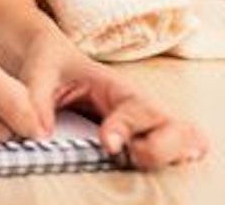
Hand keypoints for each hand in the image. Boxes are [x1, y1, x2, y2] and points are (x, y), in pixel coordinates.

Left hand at [19, 37, 208, 168]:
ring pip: (186, 142)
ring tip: (137, 160)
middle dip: (160, 149)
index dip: (127, 128)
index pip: (138, 108)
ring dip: (170, 156)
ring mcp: (147, 125)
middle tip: (129, 155)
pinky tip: (144, 164)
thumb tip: (40, 135)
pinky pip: (174, 153)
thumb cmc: (52, 64)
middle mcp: (140, 108)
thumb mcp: (39, 73)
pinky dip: (171, 162)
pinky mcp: (143, 139)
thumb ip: (38, 100)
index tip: (108, 144)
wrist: (54, 59)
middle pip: (179, 129)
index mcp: (118, 88)